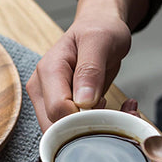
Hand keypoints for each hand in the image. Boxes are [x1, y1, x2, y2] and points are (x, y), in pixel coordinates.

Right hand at [26, 11, 132, 130]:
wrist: (98, 27)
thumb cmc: (99, 29)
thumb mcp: (100, 40)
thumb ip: (90, 69)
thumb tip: (83, 101)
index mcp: (48, 72)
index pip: (57, 110)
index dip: (84, 116)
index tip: (106, 106)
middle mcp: (41, 90)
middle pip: (56, 128)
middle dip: (88, 128)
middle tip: (118, 113)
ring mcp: (47, 102)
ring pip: (63, 134)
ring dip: (93, 130)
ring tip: (119, 111)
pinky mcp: (58, 110)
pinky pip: (71, 130)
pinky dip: (94, 127)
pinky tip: (113, 112)